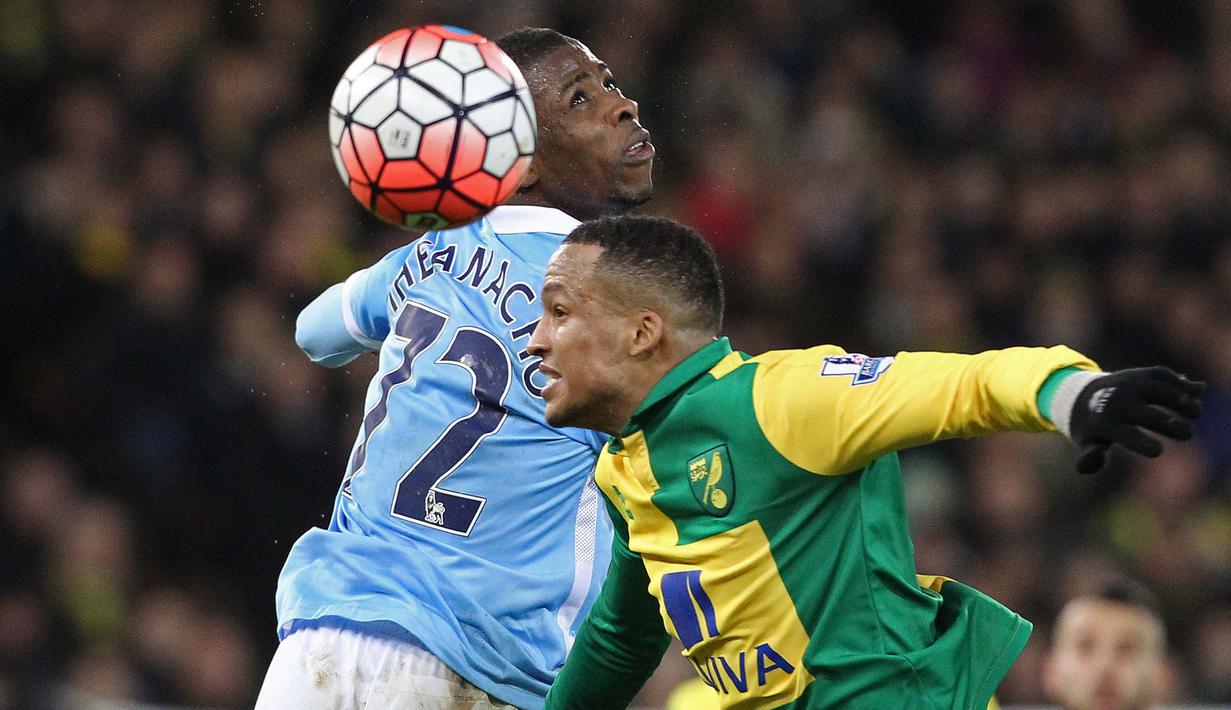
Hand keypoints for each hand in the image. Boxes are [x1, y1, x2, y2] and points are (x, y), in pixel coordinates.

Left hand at [1069, 367, 1204, 473]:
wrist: (1081, 394)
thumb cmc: (1092, 426)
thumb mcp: (1087, 442)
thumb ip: (1090, 456)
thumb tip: (1082, 468)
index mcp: (1104, 423)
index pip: (1125, 436)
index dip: (1142, 444)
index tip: (1158, 451)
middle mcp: (1117, 401)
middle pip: (1146, 414)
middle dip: (1168, 424)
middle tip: (1187, 434)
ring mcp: (1129, 384)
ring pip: (1157, 389)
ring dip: (1179, 399)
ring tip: (1196, 412)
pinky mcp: (1140, 374)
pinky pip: (1162, 376)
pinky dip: (1180, 383)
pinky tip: (1197, 393)